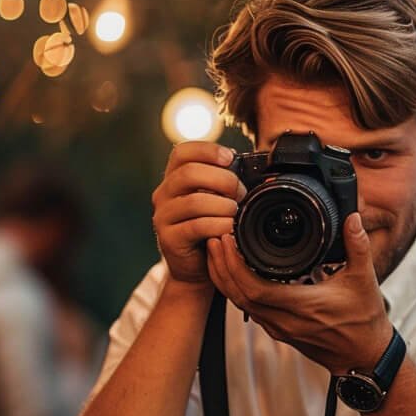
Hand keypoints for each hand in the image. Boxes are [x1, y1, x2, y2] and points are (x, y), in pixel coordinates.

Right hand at [152, 141, 245, 284]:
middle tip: (240, 192)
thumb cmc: (209, 228)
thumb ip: (223, 183)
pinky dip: (218, 225)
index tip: (230, 158)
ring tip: (235, 212)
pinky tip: (229, 228)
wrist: (195, 266)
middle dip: (222, 180)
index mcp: (174, 178)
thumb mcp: (214, 200)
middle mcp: (163, 194)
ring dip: (223, 205)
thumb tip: (251, 168)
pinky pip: (196, 227)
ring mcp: (163, 217)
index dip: (208, 150)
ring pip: (194, 202)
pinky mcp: (169, 238)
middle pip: (189, 173)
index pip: (183, 152)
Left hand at [205, 212, 392, 374]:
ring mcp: (280, 328)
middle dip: (221, 267)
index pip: (256, 289)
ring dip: (224, 278)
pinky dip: (236, 289)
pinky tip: (233, 271)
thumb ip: (358, 246)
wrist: (363, 357)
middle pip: (238, 296)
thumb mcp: (364, 280)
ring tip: (217, 251)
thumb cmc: (364, 321)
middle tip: (214, 239)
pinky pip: (248, 310)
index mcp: (304, 306)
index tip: (229, 241)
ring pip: (239, 304)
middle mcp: (286, 321)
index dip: (235, 266)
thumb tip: (352, 217)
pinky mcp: (278, 331)